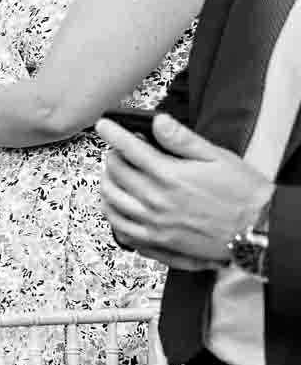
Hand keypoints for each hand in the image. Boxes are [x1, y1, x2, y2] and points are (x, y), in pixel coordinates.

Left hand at [97, 116, 272, 270]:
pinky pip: (121, 229)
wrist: (258, 230)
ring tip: (114, 176)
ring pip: (112, 201)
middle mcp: (157, 201)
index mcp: (170, 176)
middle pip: (116, 174)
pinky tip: (117, 206)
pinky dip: (112, 215)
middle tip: (117, 150)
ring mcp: (154, 224)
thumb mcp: (217, 157)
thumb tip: (158, 121)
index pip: (129, 149)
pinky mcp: (158, 243)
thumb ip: (182, 140)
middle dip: (112, 156)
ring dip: (107, 184)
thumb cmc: (243, 193)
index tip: (104, 125)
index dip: (113, 133)